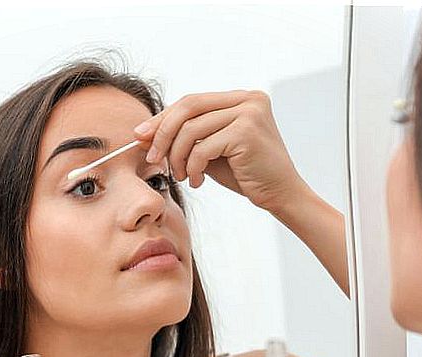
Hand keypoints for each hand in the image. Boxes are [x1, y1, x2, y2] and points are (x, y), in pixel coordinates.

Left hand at [133, 90, 307, 214]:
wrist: (280, 194)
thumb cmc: (246, 174)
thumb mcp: (211, 150)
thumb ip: (187, 137)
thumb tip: (144, 133)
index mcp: (241, 97)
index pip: (190, 101)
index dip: (163, 118)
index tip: (141, 136)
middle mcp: (248, 98)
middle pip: (187, 107)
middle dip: (163, 133)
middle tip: (152, 157)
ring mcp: (249, 112)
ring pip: (191, 129)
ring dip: (178, 156)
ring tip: (181, 175)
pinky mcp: (247, 132)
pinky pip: (203, 147)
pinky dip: (193, 166)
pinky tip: (197, 181)